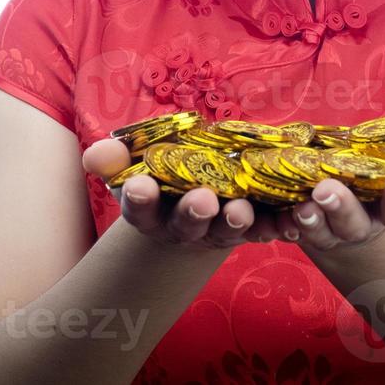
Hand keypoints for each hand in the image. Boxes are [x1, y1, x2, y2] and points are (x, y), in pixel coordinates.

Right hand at [82, 136, 286, 250]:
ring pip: (227, 229)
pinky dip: (278, 225)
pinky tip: (289, 219)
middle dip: (194, 212)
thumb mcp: (133, 165)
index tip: (139, 186)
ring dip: (236, 221)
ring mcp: (219, 229)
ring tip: (241, 210)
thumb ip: (115, 158)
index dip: (139, 198)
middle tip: (201, 199)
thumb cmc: (158, 176)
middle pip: (187, 224)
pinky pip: (267, 229)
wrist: (193, 197)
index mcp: (150, 210)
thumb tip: (95, 156)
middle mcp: (184, 226)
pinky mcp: (252, 227)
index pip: (140, 206)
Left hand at [275, 110, 384, 254]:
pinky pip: (282, 229)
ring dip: (308, 218)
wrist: (347, 196)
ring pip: (316, 230)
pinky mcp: (294, 226)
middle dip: (340, 207)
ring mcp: (325, 230)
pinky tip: (271, 213)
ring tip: (300, 203)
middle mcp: (357, 226)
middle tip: (326, 189)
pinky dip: (276, 223)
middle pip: (351, 224)